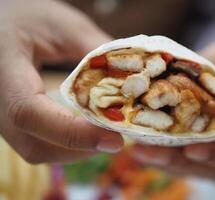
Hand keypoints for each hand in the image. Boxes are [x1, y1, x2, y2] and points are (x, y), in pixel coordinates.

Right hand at [0, 0, 122, 163]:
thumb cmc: (25, 15)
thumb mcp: (63, 25)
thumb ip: (95, 50)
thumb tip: (131, 80)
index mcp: (4, 70)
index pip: (30, 113)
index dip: (73, 132)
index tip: (114, 138)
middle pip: (34, 143)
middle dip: (80, 148)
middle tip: (115, 139)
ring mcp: (1, 112)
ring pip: (34, 149)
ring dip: (74, 150)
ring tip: (104, 135)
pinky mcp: (10, 117)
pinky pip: (35, 141)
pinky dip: (64, 143)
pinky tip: (84, 131)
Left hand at [133, 42, 214, 180]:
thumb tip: (175, 77)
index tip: (194, 149)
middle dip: (184, 163)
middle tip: (152, 151)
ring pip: (199, 171)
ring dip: (168, 163)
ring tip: (140, 150)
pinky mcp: (207, 155)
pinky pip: (186, 163)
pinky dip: (165, 157)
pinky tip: (142, 146)